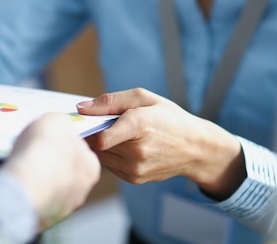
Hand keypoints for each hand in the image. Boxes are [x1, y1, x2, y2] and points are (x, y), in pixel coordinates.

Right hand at [1, 113, 100, 229]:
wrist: (22, 185)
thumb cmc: (43, 151)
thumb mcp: (56, 120)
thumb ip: (62, 123)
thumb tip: (60, 127)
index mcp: (90, 168)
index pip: (79, 150)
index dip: (61, 141)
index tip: (46, 137)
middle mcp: (80, 191)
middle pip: (62, 169)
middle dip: (47, 160)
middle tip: (31, 150)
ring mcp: (60, 208)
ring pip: (45, 186)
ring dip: (33, 176)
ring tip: (18, 164)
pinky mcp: (40, 218)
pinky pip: (30, 199)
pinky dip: (22, 189)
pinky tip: (12, 179)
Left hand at [77, 88, 245, 200]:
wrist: (195, 147)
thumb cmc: (169, 117)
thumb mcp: (143, 98)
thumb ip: (110, 101)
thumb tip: (81, 108)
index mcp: (140, 125)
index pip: (101, 138)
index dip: (87, 128)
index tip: (83, 120)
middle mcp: (137, 151)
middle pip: (97, 144)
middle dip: (94, 132)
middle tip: (103, 122)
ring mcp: (136, 168)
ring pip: (100, 156)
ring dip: (101, 145)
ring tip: (117, 133)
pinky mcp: (134, 178)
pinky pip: (110, 165)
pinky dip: (111, 155)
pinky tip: (125, 146)